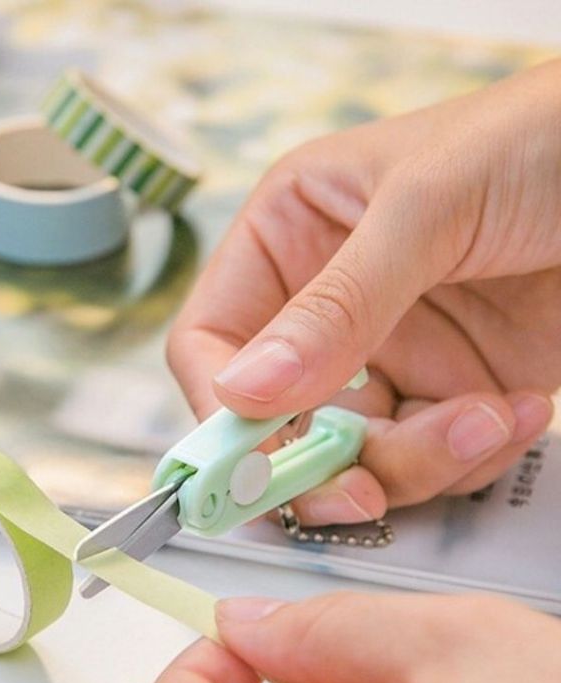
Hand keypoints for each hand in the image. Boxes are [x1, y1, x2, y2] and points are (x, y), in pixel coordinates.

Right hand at [169, 60, 560, 525]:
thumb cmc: (544, 135)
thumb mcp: (426, 206)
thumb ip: (333, 305)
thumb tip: (244, 389)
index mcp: (290, 237)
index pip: (211, 343)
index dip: (220, 411)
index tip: (247, 463)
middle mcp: (326, 307)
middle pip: (276, 423)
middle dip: (320, 465)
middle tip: (359, 490)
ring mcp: (389, 355)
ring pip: (353, 457)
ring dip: (417, 461)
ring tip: (486, 417)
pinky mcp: (450, 393)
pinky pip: (429, 462)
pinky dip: (473, 458)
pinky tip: (522, 406)